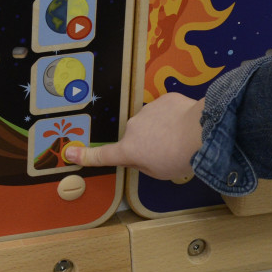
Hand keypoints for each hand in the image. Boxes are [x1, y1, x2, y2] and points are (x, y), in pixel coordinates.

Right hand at [64, 93, 204, 180]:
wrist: (201, 131)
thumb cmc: (178, 158)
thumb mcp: (159, 173)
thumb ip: (144, 164)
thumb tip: (142, 155)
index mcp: (129, 149)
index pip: (103, 155)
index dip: (86, 156)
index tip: (70, 152)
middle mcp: (133, 127)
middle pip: (137, 137)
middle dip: (148, 143)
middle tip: (169, 152)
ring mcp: (147, 110)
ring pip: (152, 122)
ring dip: (162, 129)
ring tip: (181, 138)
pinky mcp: (164, 99)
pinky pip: (166, 110)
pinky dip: (174, 116)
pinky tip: (188, 123)